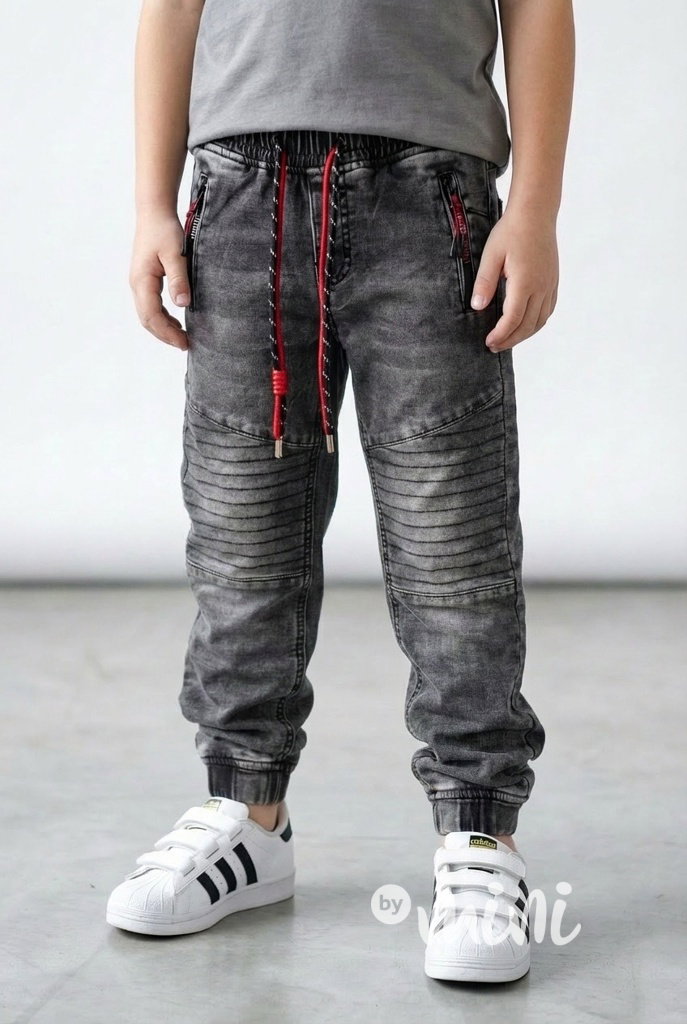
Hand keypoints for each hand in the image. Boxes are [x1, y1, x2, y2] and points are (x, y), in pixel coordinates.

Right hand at [129, 207, 190, 350]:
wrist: (154, 212)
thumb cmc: (165, 230)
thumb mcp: (175, 254)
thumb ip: (179, 279)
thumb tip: (183, 305)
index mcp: (142, 281)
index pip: (152, 316)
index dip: (167, 333)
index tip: (184, 342)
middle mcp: (137, 284)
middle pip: (147, 320)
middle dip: (165, 335)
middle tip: (185, 345)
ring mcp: (139, 283)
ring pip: (147, 314)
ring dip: (163, 328)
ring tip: (182, 338)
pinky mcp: (144, 280)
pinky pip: (150, 306)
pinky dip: (162, 318)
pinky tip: (176, 322)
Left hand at [470, 205, 558, 350]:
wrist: (536, 213)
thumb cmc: (511, 231)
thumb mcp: (491, 255)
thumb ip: (484, 283)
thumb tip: (477, 307)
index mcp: (525, 282)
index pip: (513, 319)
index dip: (500, 335)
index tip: (488, 342)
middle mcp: (541, 287)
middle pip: (527, 325)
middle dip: (510, 340)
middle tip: (494, 346)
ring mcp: (550, 285)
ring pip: (540, 320)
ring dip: (524, 334)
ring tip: (507, 339)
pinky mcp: (553, 281)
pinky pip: (548, 310)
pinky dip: (536, 323)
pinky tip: (525, 325)